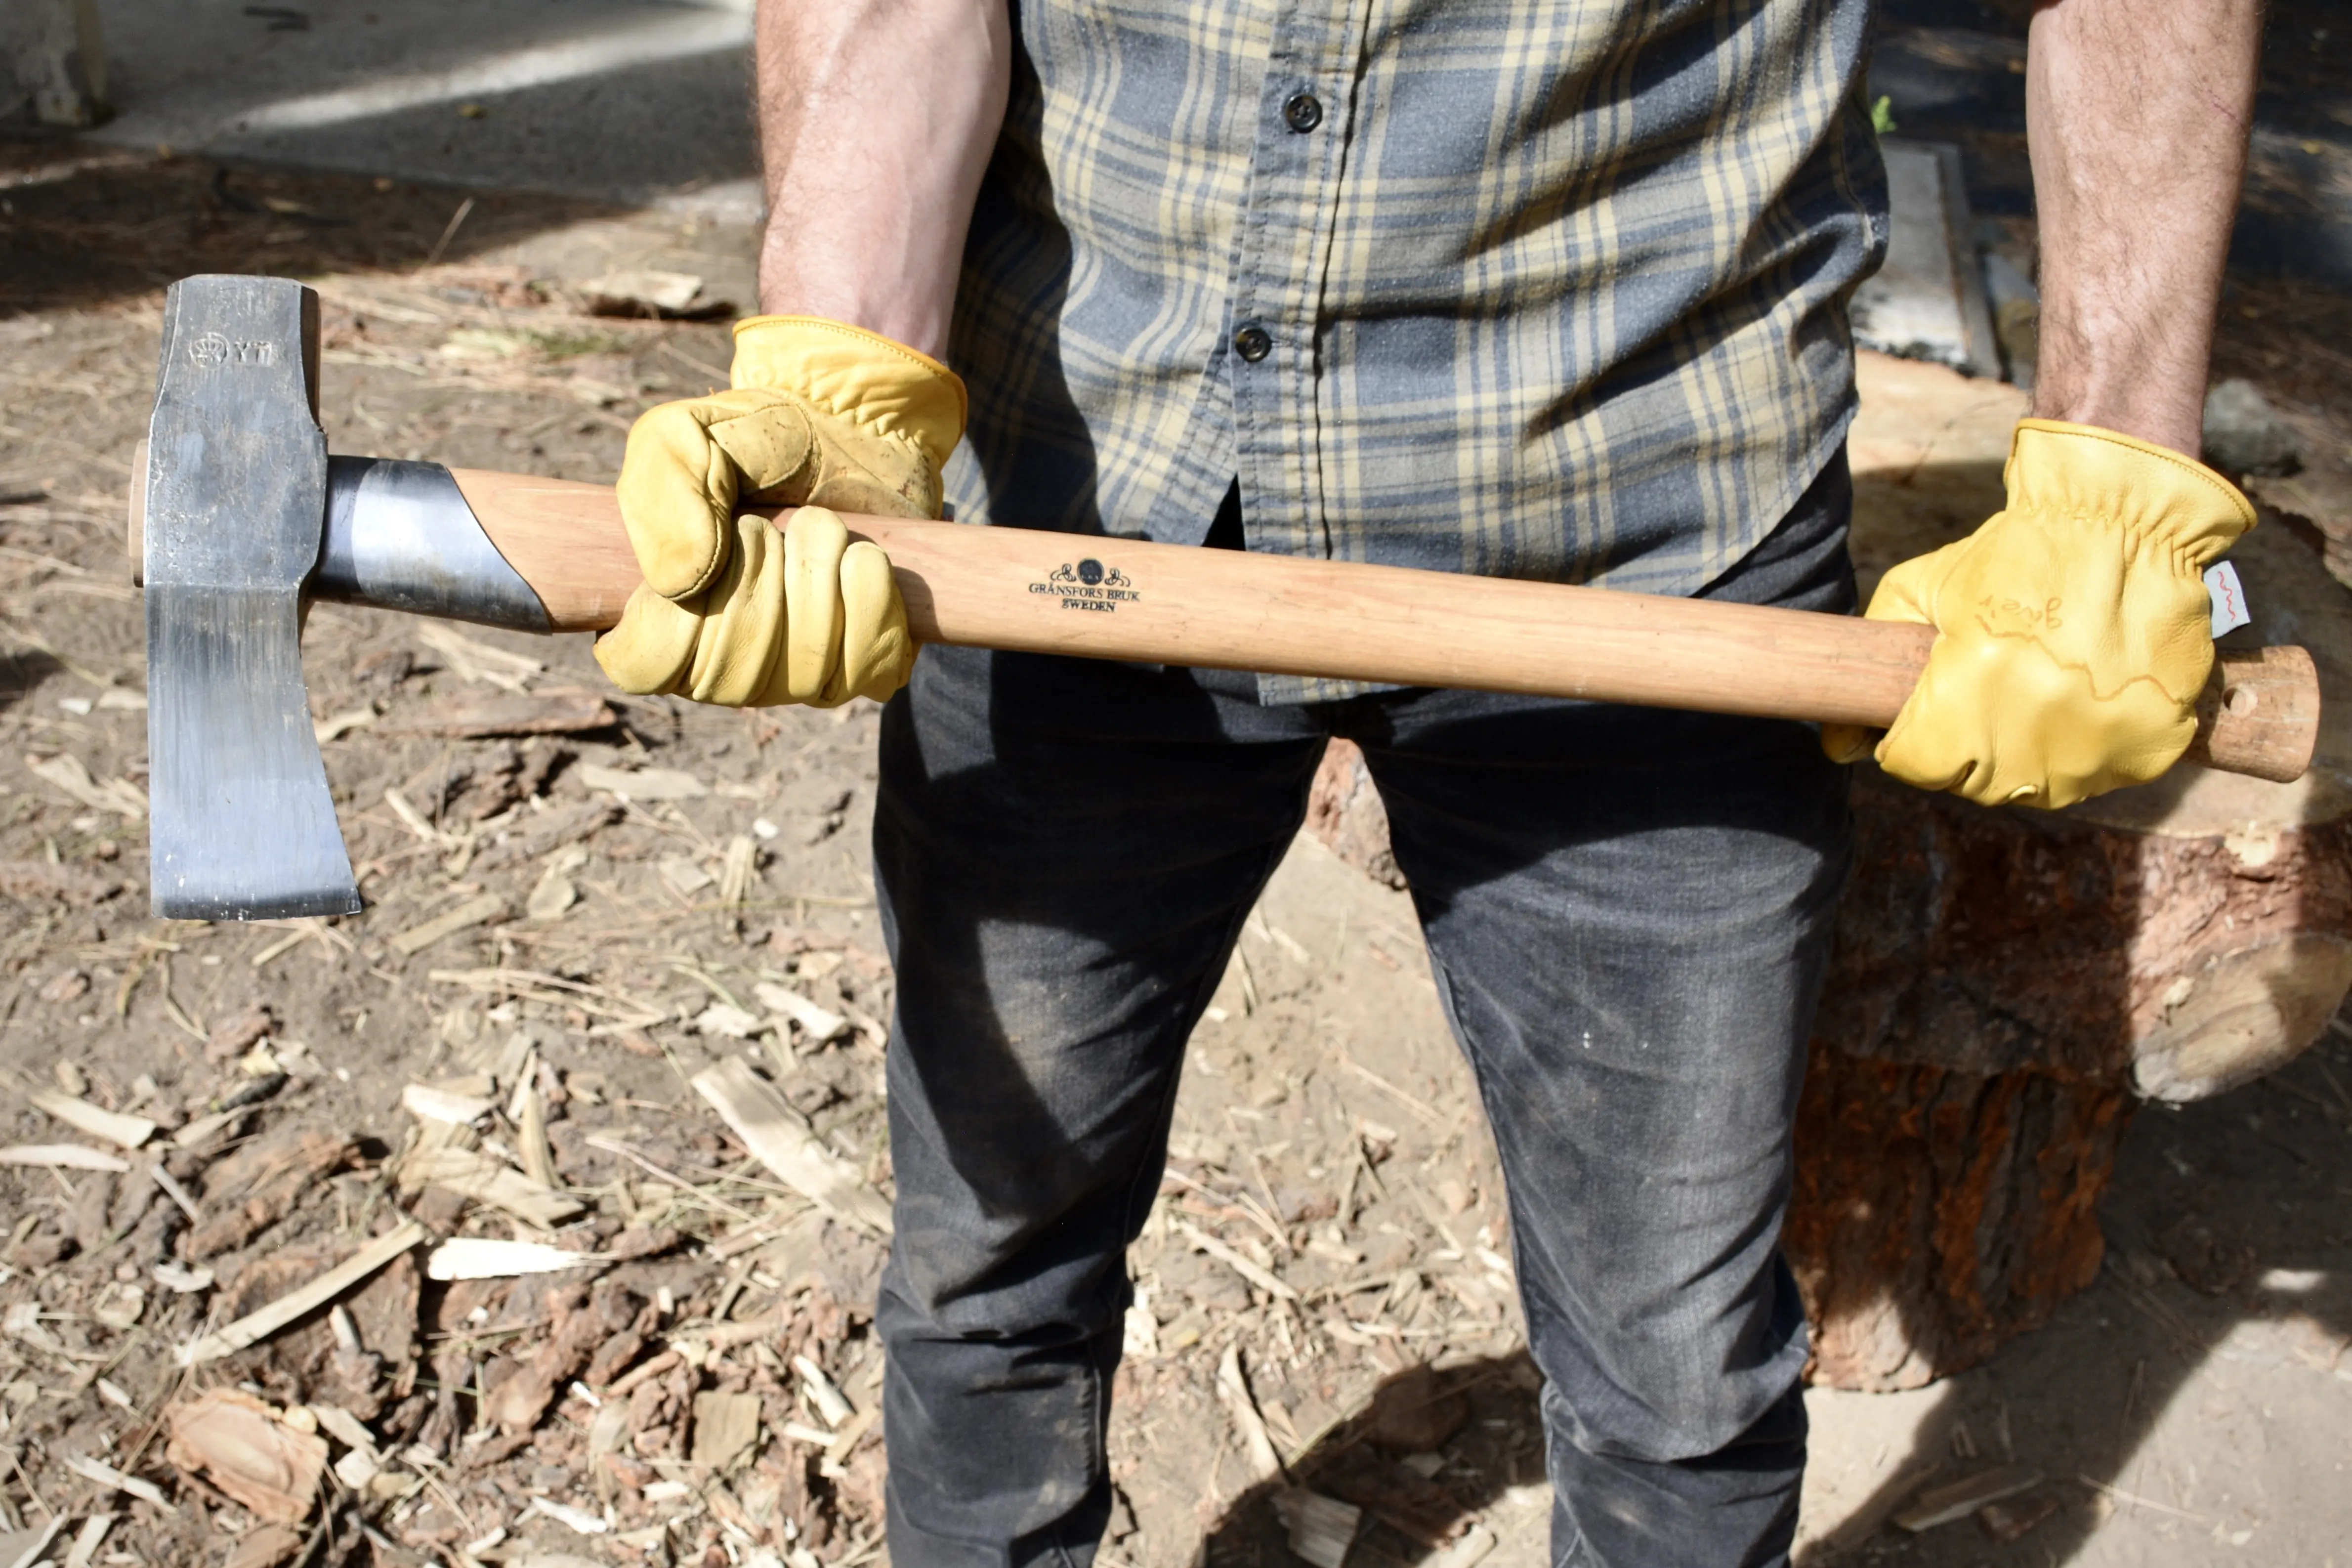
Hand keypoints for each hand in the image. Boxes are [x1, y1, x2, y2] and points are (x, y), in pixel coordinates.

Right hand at [594, 315, 965, 706]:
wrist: (847, 430)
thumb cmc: (752, 442)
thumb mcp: (682, 440)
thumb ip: (662, 496)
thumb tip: (682, 584)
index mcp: (653, 619)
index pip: (648, 665)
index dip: (680, 607)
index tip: (713, 542)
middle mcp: (718, 666)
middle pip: (733, 671)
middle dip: (763, 570)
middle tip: (770, 522)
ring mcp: (791, 678)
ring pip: (805, 670)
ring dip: (820, 574)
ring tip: (819, 527)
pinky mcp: (861, 667)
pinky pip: (868, 670)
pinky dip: (872, 599)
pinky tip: (861, 558)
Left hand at [1823, 420, 2254, 808]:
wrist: (2123, 521)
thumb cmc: (2009, 554)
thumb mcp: (1919, 591)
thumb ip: (1867, 666)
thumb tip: (1838, 748)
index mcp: (1970, 697)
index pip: (1916, 763)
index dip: (1911, 735)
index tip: (1927, 705)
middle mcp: (2035, 734)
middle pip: (1973, 781)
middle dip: (1964, 743)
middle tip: (1983, 687)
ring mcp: (2098, 746)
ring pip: (2035, 787)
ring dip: (2024, 750)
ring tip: (2033, 686)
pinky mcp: (2148, 744)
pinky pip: (2100, 773)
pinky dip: (2085, 746)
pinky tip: (2082, 693)